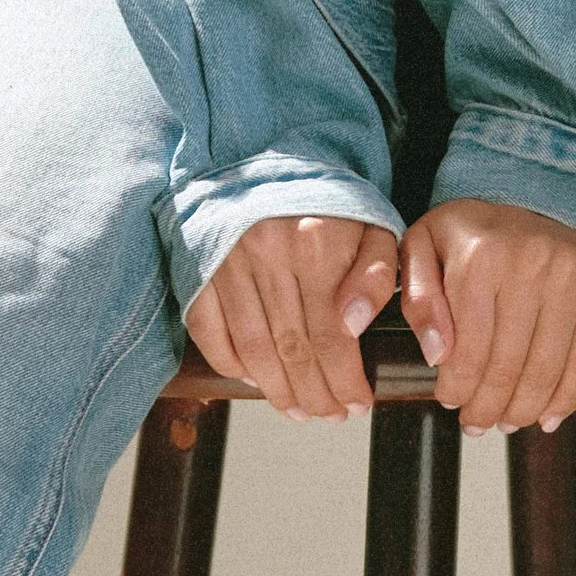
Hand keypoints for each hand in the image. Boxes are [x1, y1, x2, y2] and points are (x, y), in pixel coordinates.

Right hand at [186, 215, 401, 423]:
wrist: (270, 160)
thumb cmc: (327, 200)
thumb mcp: (371, 224)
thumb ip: (375, 274)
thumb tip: (354, 326)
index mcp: (317, 244)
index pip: (332, 336)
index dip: (345, 381)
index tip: (357, 404)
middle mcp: (269, 254)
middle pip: (293, 350)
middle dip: (316, 395)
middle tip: (330, 415)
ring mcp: (228, 262)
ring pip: (254, 350)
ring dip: (277, 391)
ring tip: (298, 410)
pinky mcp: (199, 267)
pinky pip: (210, 332)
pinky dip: (231, 364)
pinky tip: (255, 380)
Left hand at [398, 199, 575, 433]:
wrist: (540, 184)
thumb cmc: (477, 223)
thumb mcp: (425, 242)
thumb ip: (418, 296)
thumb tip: (437, 354)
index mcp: (480, 256)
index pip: (467, 349)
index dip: (457, 387)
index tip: (451, 400)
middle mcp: (529, 265)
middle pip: (507, 366)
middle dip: (488, 407)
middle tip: (478, 422)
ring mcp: (571, 276)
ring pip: (546, 369)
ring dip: (524, 409)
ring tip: (509, 421)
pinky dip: (567, 395)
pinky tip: (549, 414)